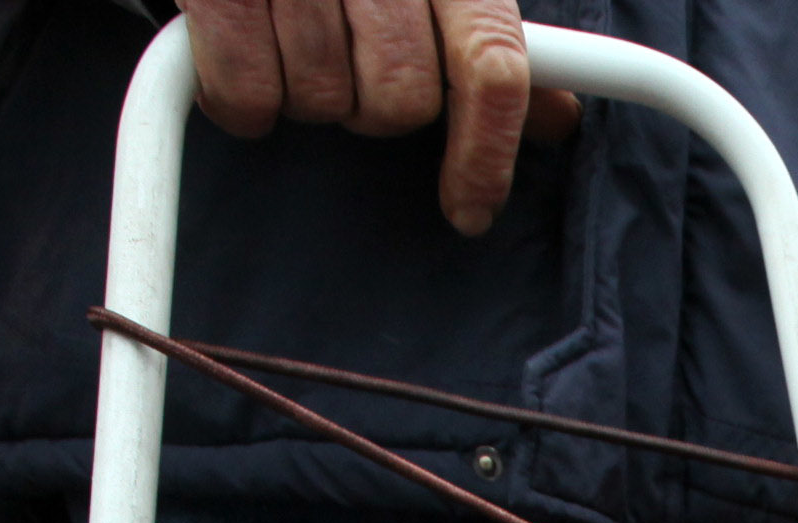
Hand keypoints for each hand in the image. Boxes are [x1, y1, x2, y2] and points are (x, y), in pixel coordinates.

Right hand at [180, 0, 580, 236]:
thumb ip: (485, 39)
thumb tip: (555, 118)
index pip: (492, 65)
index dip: (486, 153)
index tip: (471, 208)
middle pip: (401, 100)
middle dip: (375, 109)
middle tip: (347, 71)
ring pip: (323, 100)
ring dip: (308, 97)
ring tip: (291, 45)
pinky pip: (248, 93)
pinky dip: (242, 103)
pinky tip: (245, 62)